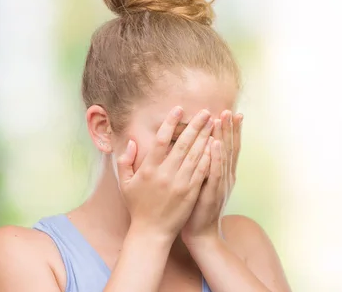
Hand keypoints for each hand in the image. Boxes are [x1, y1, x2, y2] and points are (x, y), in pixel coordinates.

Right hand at [116, 107, 213, 239]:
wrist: (151, 231)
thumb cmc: (137, 206)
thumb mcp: (125, 183)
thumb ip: (125, 161)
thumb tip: (131, 142)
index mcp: (148, 169)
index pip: (161, 140)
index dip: (170, 123)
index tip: (178, 110)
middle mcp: (165, 174)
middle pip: (182, 144)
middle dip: (195, 126)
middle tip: (205, 112)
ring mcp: (179, 183)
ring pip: (195, 155)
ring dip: (205, 138)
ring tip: (213, 124)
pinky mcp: (191, 192)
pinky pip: (201, 171)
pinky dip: (209, 157)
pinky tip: (216, 145)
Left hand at [181, 111, 242, 243]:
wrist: (199, 232)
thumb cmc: (196, 206)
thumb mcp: (202, 182)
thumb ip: (203, 165)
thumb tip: (199, 145)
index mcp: (222, 173)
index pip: (228, 147)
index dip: (231, 130)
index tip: (231, 112)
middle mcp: (225, 176)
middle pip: (229, 148)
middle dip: (229, 128)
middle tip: (230, 110)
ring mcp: (220, 184)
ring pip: (224, 156)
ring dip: (224, 136)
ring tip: (224, 119)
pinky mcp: (212, 192)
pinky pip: (215, 172)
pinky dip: (216, 157)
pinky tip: (216, 144)